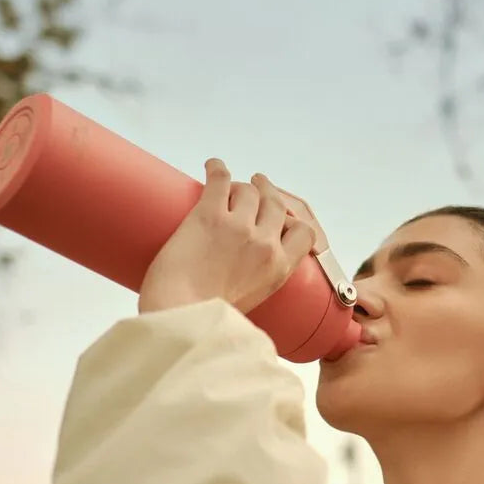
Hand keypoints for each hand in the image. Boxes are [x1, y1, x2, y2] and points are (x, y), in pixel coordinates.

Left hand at [137, 159, 317, 314]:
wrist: (179, 318)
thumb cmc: (205, 318)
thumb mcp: (251, 303)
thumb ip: (256, 282)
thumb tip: (241, 274)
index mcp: (279, 269)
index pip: (304, 232)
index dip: (293, 220)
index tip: (280, 217)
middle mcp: (264, 244)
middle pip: (275, 204)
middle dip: (267, 192)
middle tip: (257, 185)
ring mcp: (238, 227)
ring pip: (249, 190)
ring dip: (240, 185)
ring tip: (228, 183)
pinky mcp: (209, 215)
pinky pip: (220, 179)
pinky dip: (217, 168)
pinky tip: (212, 166)